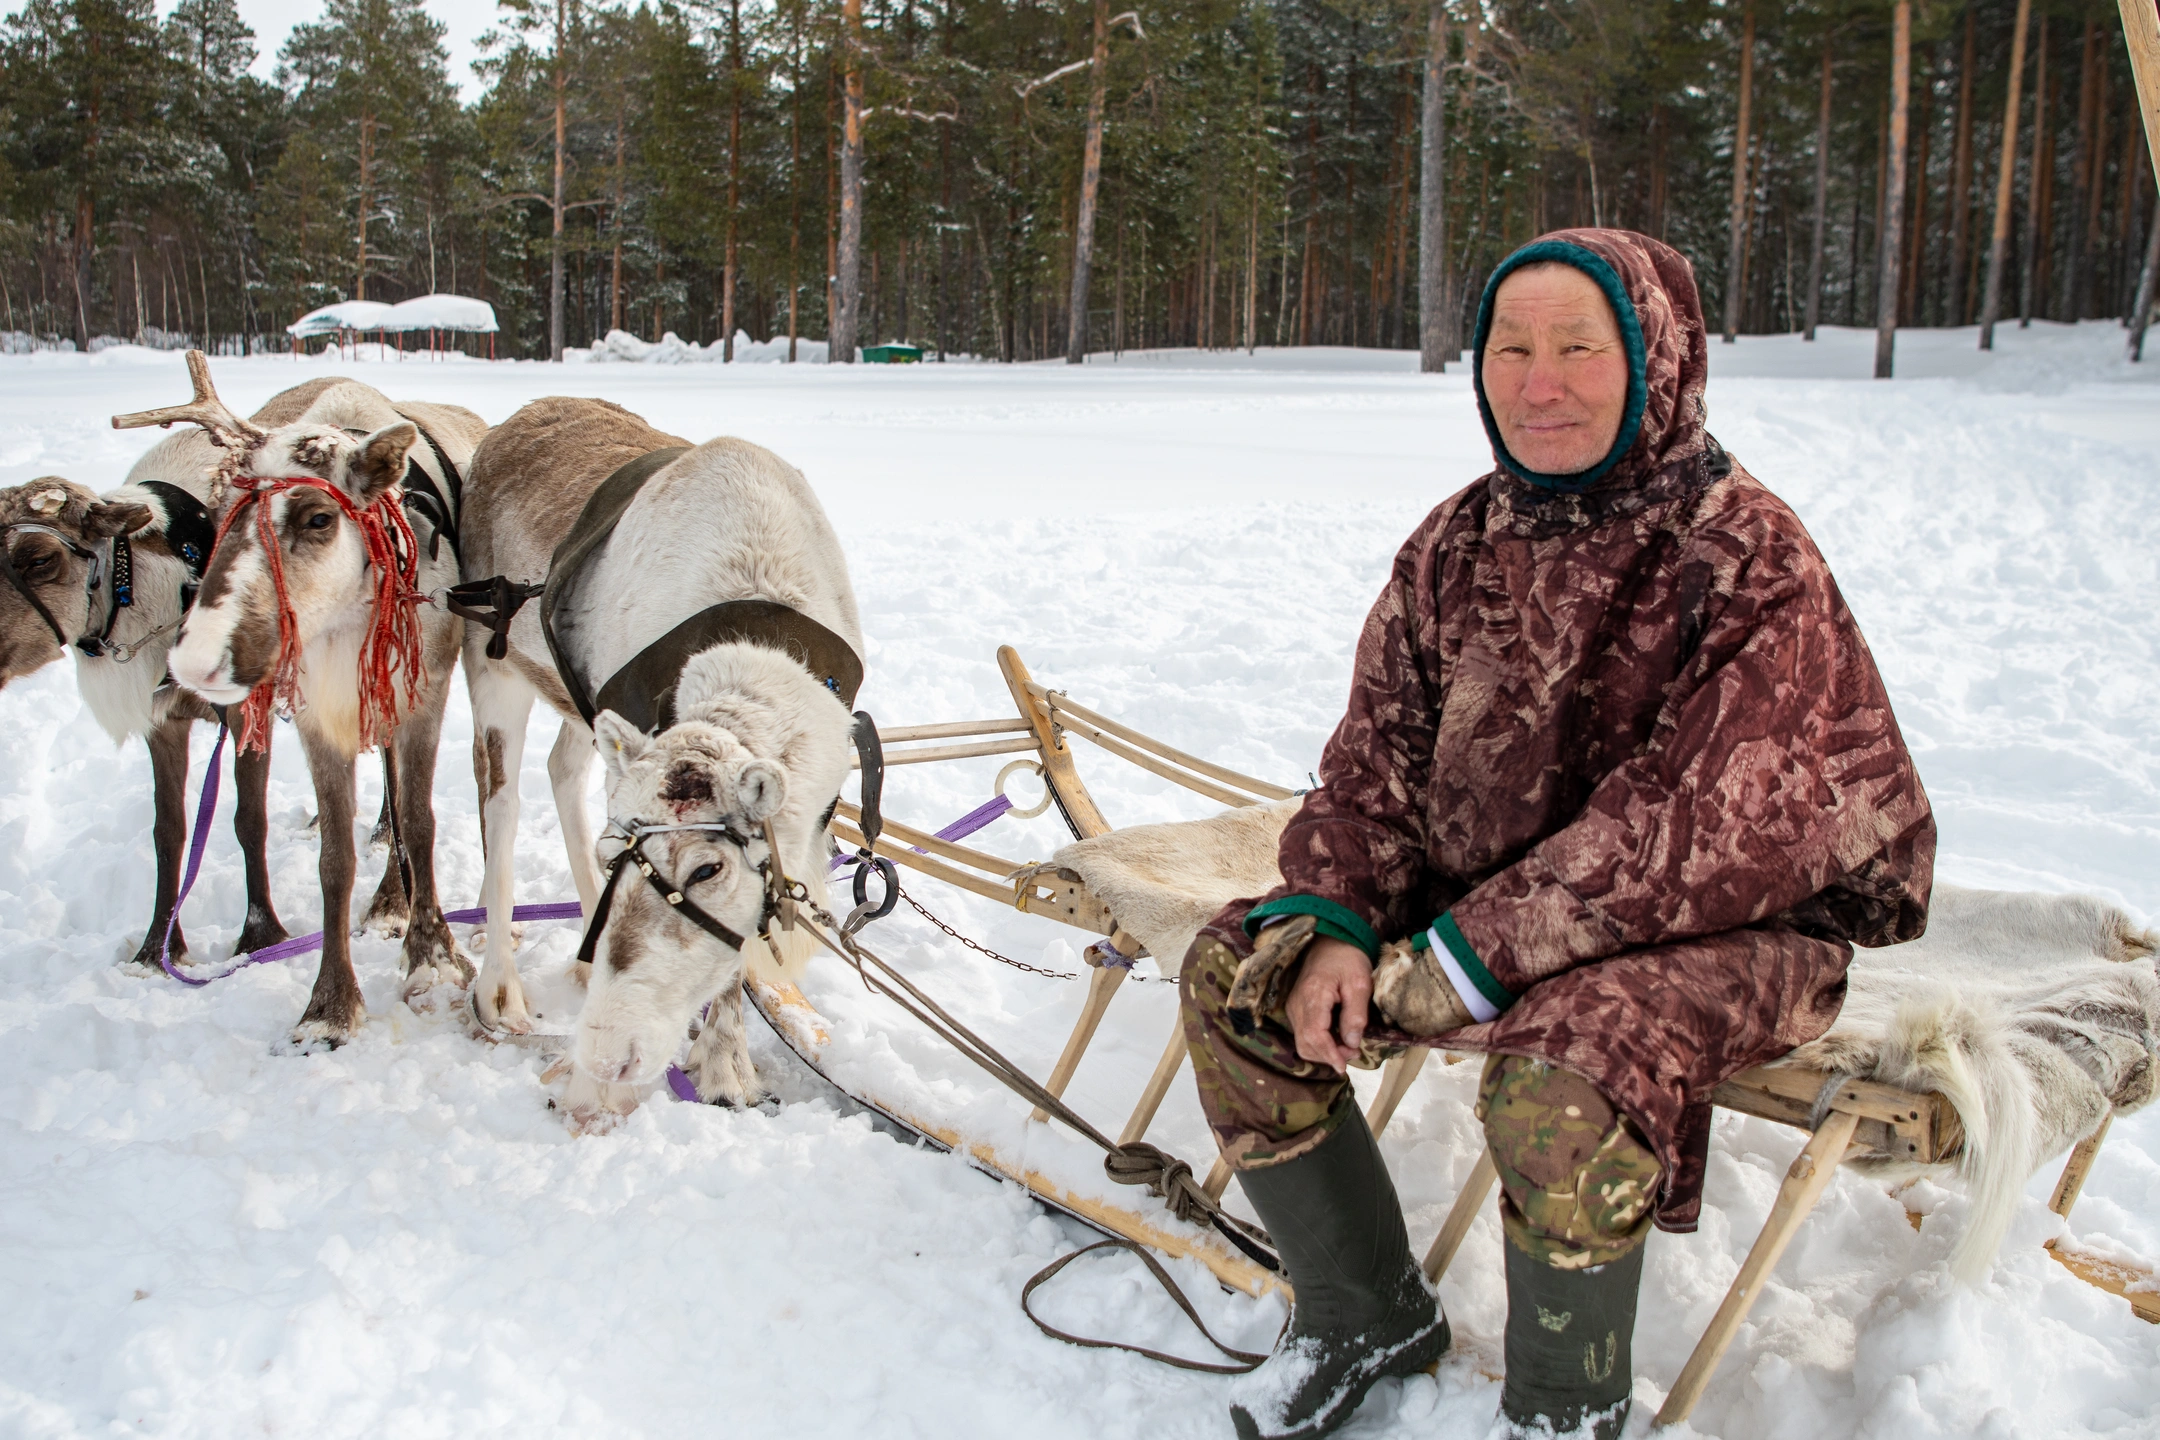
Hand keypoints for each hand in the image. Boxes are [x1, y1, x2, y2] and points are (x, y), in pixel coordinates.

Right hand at [1286, 937, 1372, 1074]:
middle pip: (1304, 1043)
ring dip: (1323, 1052)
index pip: (1314, 1035)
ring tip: (1347, 1047)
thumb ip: (1355, 1015)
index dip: (1329, 1055)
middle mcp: (1297, 1003)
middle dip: (1328, 1056)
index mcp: (1313, 996)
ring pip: (1301, 1042)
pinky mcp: (1295, 1007)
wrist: (1330, 941)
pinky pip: (1302, 1033)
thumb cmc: (1348, 959)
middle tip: (1353, 1052)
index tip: (1345, 1066)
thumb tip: (1351, 1043)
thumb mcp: (1360, 984)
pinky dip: (1317, 1043)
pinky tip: (1336, 1038)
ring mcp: (1293, 1005)